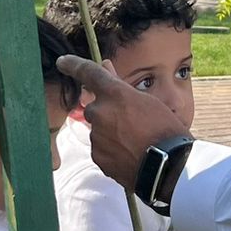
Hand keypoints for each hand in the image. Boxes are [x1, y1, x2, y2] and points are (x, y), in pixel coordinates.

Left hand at [57, 56, 188, 189]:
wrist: (167, 168)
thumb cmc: (165, 130)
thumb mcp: (148, 102)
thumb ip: (121, 86)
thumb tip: (106, 67)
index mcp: (115, 94)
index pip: (88, 73)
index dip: (73, 65)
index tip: (63, 62)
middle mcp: (100, 112)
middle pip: (96, 107)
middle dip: (108, 111)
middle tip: (130, 121)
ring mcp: (96, 136)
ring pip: (99, 129)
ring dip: (111, 131)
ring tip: (135, 141)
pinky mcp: (97, 157)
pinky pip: (101, 147)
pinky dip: (112, 148)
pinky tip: (129, 153)